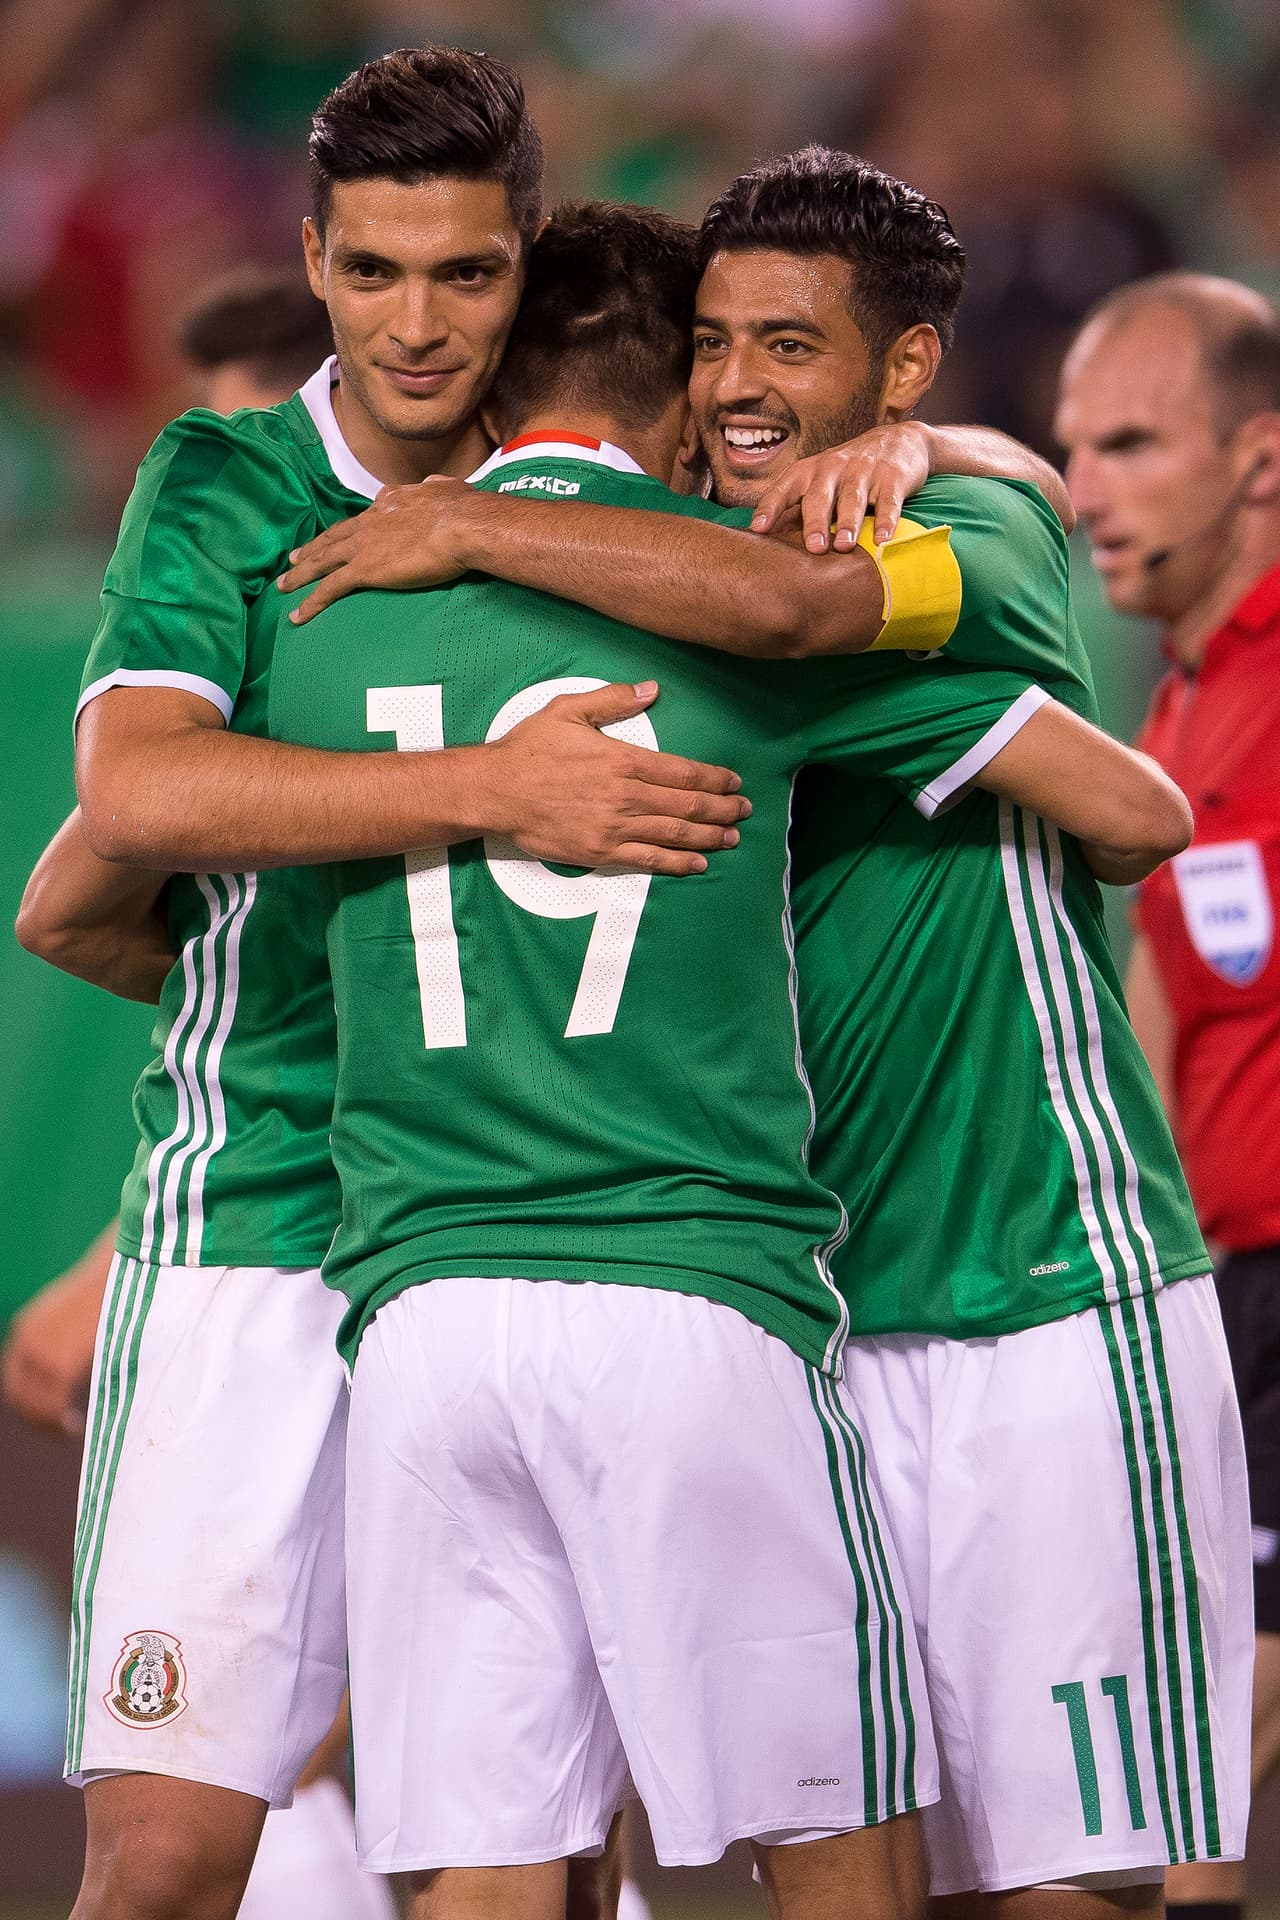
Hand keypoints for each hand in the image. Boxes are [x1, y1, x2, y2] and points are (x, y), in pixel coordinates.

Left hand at [1, 1259, 107, 1436]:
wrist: (130, 1266)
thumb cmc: (115, 1287)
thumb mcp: (79, 1311)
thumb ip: (68, 1334)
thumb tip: (78, 1358)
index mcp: (27, 1328)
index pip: (15, 1378)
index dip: (29, 1400)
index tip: (53, 1410)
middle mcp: (26, 1342)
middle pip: (19, 1396)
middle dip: (39, 1418)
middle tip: (63, 1428)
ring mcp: (42, 1354)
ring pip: (34, 1406)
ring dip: (50, 1423)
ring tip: (72, 1429)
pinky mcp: (60, 1366)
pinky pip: (53, 1406)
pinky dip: (60, 1422)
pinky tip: (77, 1425)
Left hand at [277, 474, 476, 622]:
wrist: (461, 526)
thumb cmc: (463, 510)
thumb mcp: (449, 489)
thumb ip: (438, 488)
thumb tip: (435, 485)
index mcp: (390, 502)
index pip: (363, 516)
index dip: (350, 528)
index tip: (343, 533)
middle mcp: (370, 520)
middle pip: (333, 537)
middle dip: (312, 548)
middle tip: (295, 557)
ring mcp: (363, 545)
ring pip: (322, 560)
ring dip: (301, 573)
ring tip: (285, 584)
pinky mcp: (364, 570)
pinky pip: (330, 588)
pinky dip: (312, 602)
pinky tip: (298, 615)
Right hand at [482, 680, 750, 875]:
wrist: (495, 791)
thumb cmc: (529, 749)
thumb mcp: (568, 710)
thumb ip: (613, 700)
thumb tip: (651, 689)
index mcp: (622, 759)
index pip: (682, 771)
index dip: (714, 778)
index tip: (733, 781)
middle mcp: (625, 795)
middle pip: (687, 804)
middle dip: (722, 808)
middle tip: (744, 810)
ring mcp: (614, 827)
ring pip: (675, 833)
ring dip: (709, 836)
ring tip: (732, 837)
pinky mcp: (600, 852)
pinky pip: (649, 860)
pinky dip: (678, 863)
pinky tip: (699, 863)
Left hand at [748, 421, 934, 552]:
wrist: (899, 440)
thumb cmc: (849, 471)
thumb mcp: (820, 479)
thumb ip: (797, 504)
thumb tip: (764, 540)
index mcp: (809, 471)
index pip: (784, 489)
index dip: (770, 508)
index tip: (758, 529)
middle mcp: (833, 468)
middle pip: (819, 497)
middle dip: (814, 522)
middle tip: (814, 548)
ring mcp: (863, 471)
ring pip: (852, 499)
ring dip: (848, 523)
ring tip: (844, 546)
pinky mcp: (892, 477)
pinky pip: (888, 501)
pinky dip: (886, 521)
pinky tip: (882, 539)